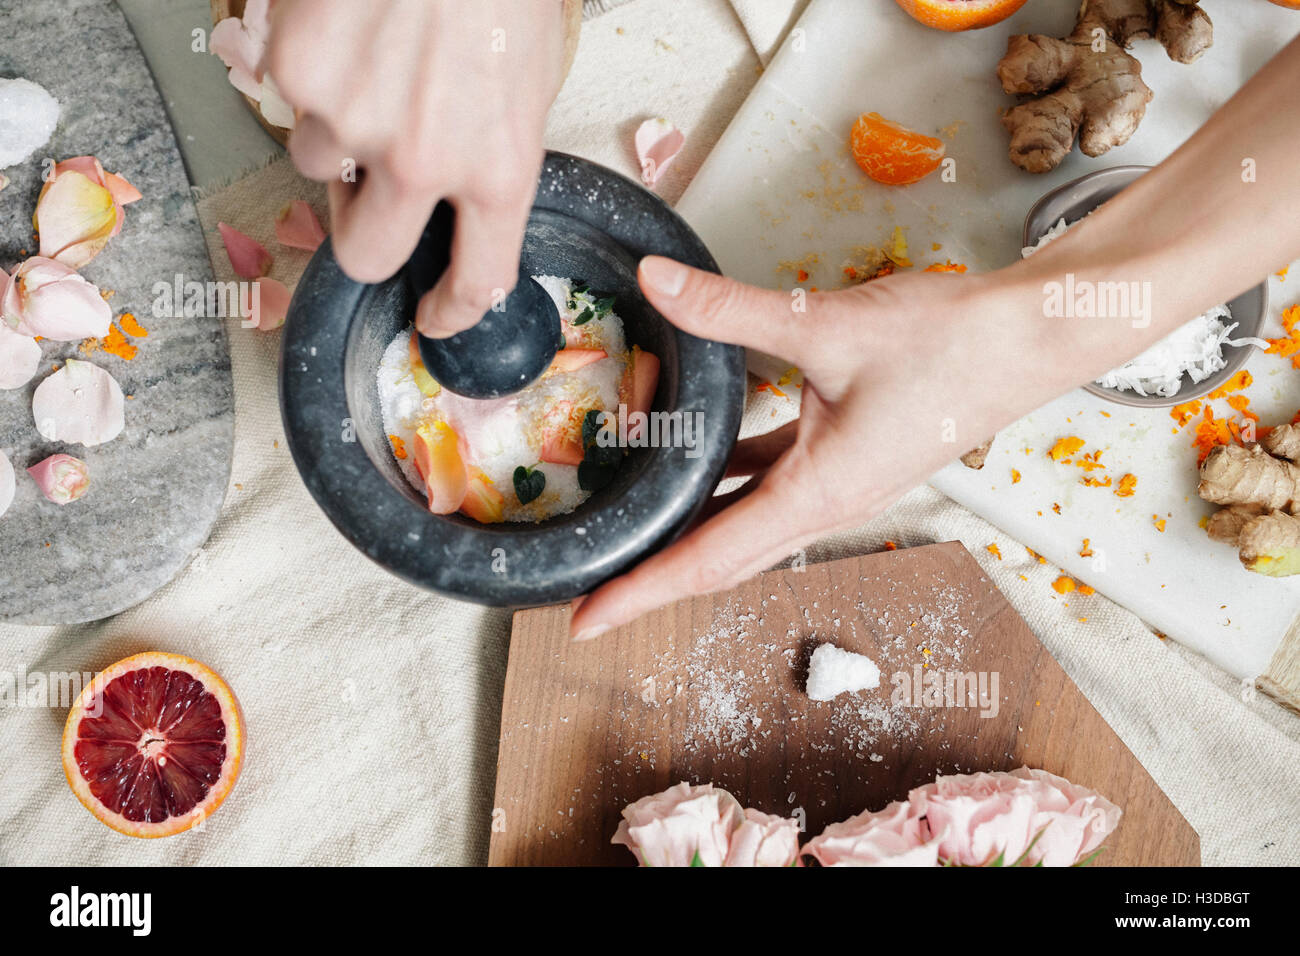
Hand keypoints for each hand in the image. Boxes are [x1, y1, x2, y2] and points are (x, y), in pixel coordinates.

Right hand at [269, 0, 573, 335]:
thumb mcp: (531, 80)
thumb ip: (493, 152)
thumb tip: (466, 194)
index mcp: (499, 168)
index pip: (479, 280)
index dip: (452, 311)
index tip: (435, 314)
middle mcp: (422, 161)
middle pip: (367, 255)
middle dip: (363, 237)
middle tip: (368, 200)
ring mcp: (350, 120)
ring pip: (316, 165)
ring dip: (336, 133)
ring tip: (370, 66)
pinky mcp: (295, 73)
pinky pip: (288, 96)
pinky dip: (310, 73)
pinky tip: (346, 31)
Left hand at [569, 258, 1042, 641]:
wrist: (1030, 338)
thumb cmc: (953, 344)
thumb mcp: (828, 326)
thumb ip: (730, 309)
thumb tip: (656, 284)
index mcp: (818, 495)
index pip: (707, 560)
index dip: (640, 591)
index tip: (585, 619)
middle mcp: (825, 506)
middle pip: (718, 561)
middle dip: (649, 577)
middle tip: (586, 586)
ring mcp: (837, 487)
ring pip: (742, 527)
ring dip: (685, 533)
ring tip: (627, 528)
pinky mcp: (846, 458)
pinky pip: (769, 484)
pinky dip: (725, 483)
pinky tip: (695, 456)